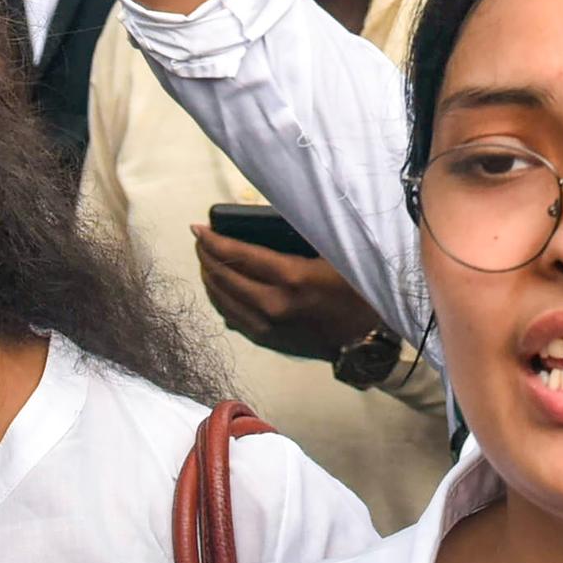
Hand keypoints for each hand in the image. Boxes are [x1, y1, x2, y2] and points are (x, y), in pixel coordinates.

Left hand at [189, 229, 389, 364]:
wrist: (365, 338)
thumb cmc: (357, 289)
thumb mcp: (335, 253)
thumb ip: (303, 236)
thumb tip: (267, 220)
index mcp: (291, 277)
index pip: (239, 255)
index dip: (213, 240)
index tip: (197, 229)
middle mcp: (273, 304)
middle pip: (224, 278)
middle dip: (206, 257)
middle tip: (200, 242)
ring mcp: (268, 326)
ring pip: (222, 301)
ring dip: (209, 279)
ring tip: (205, 262)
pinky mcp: (268, 341)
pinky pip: (232, 319)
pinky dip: (220, 301)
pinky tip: (219, 290)